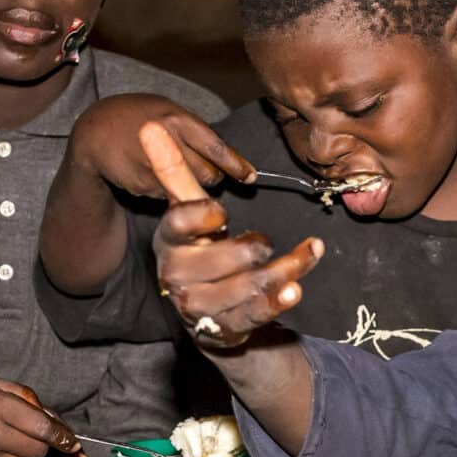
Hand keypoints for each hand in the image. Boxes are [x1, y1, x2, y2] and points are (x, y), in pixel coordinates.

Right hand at [69, 93, 254, 198]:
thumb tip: (228, 159)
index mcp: (177, 119)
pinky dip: (166, 190)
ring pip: (189, 190)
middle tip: (203, 172)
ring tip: (171, 169)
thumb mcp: (166, 110)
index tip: (250, 177)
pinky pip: (167, 196)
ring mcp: (154, 167)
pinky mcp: (143, 186)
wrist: (95, 132)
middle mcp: (167, 142)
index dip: (236, 166)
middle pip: (208, 175)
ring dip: (188, 186)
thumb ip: (194, 131)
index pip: (216, 148)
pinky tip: (151, 174)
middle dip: (211, 177)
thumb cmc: (136, 117)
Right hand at [140, 119, 322, 348]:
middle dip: (251, 249)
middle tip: (265, 242)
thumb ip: (175, 173)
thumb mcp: (190, 213)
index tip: (221, 212)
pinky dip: (278, 300)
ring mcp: (199, 307)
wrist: (208, 312)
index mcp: (168, 241)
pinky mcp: (223, 329)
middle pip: (220, 260)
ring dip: (282, 271)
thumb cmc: (201, 251)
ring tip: (306, 255)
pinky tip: (296, 287)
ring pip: (245, 287)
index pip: (179, 225)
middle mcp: (177, 277)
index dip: (201, 217)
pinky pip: (254, 314)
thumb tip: (150, 126)